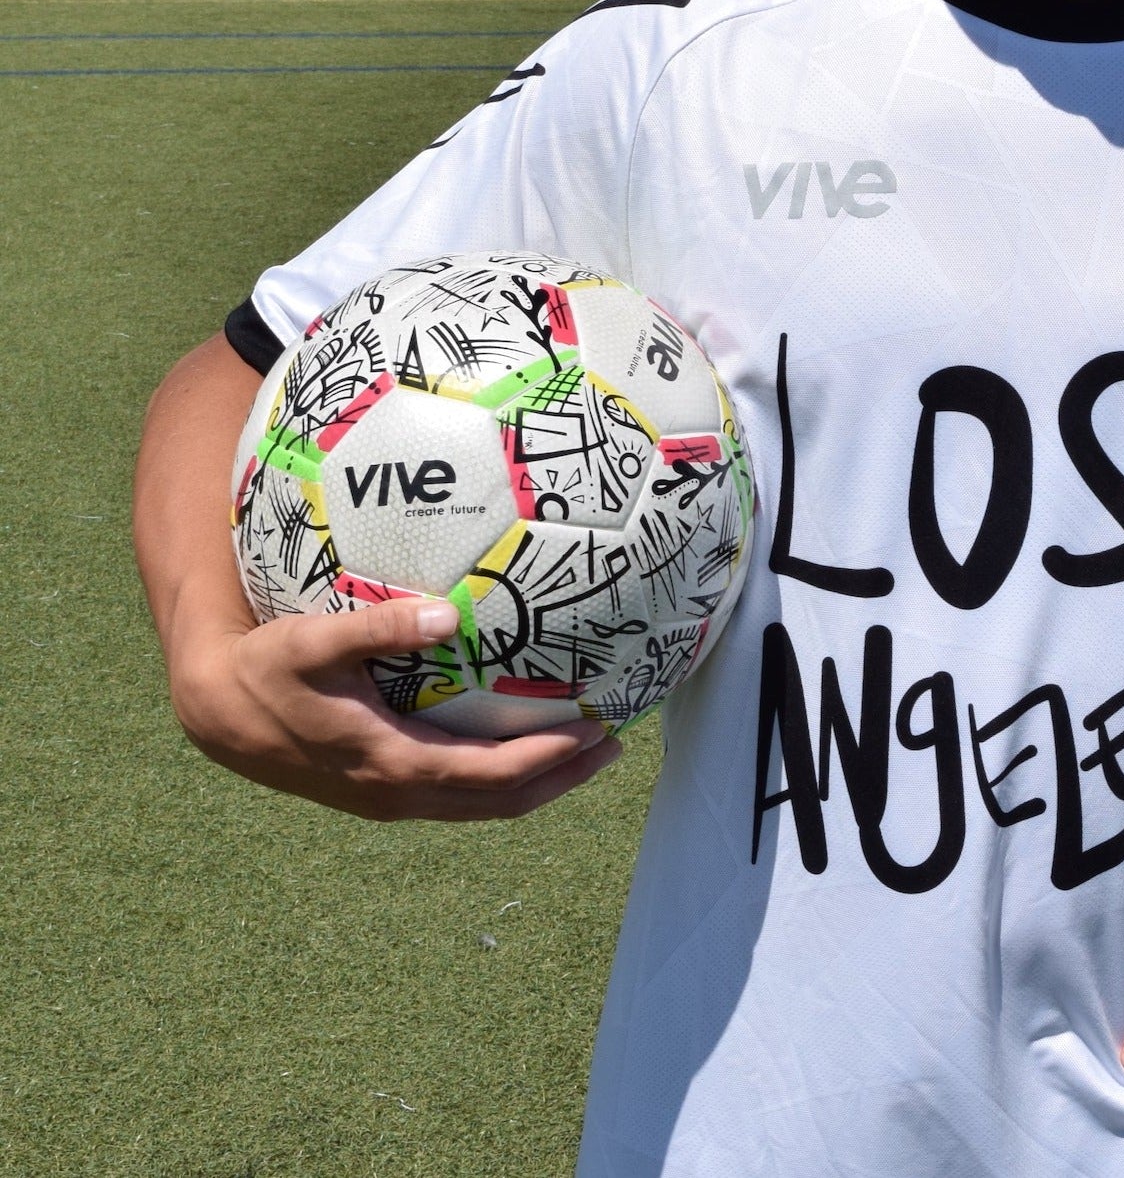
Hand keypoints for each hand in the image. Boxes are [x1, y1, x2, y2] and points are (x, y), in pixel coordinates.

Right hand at [170, 595, 621, 821]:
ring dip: (537, 782)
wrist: (216, 713)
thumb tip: (450, 613)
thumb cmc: (266, 669)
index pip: (490, 775)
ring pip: (480, 804)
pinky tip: (522, 742)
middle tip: (614, 744)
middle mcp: (397, 794)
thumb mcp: (316, 641)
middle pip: (499, 802)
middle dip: (561, 778)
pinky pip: (458, 791)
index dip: (548, 759)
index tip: (595, 731)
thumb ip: (381, 626)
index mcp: (391, 766)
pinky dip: (501, 776)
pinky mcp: (383, 786)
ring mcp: (390, 797)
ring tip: (585, 749)